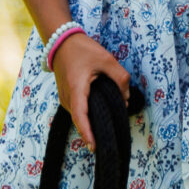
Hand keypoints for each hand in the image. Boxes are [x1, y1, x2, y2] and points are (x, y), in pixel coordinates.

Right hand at [49, 31, 131, 148]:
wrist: (61, 42)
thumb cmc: (83, 49)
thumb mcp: (107, 60)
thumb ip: (120, 79)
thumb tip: (126, 99)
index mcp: (76, 89)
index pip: (81, 117)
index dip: (87, 133)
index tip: (95, 147)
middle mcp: (67, 97)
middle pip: (80, 120)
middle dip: (93, 131)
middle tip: (110, 140)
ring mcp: (64, 98)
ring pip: (79, 116)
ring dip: (91, 123)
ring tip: (107, 129)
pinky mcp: (65, 97)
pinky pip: (77, 110)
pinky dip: (87, 115)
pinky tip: (100, 116)